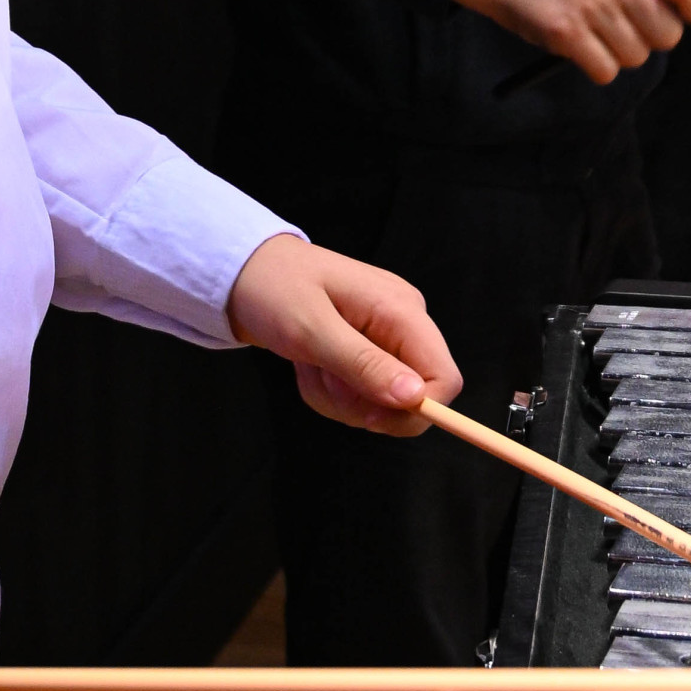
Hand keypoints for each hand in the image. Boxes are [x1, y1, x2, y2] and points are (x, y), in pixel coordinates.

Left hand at [227, 234, 461, 436]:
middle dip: (363, 403)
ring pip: (382, 404)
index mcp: (402, 309)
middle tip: (322, 373)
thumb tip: (416, 398)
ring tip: (309, 363)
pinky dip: (332, 391)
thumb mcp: (312, 330)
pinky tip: (310, 363)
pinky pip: (361, 396)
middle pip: (411, 398)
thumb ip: (364, 364)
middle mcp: (403, 324)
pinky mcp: (367, 352)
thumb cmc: (276, 290)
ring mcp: (385, 339)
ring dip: (339, 398)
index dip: (416, 409)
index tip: (369, 417)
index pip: (444, 378)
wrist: (246, 273)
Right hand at [452, 0, 690, 84]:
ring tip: (595, 30)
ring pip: (637, 57)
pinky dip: (596, 66)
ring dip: (619, 53)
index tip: (684, 16)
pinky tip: (580, 44)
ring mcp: (591, 6)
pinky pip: (606, 72)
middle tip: (623, 23)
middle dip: (649, 37)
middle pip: (668, 35)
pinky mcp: (567, 34)